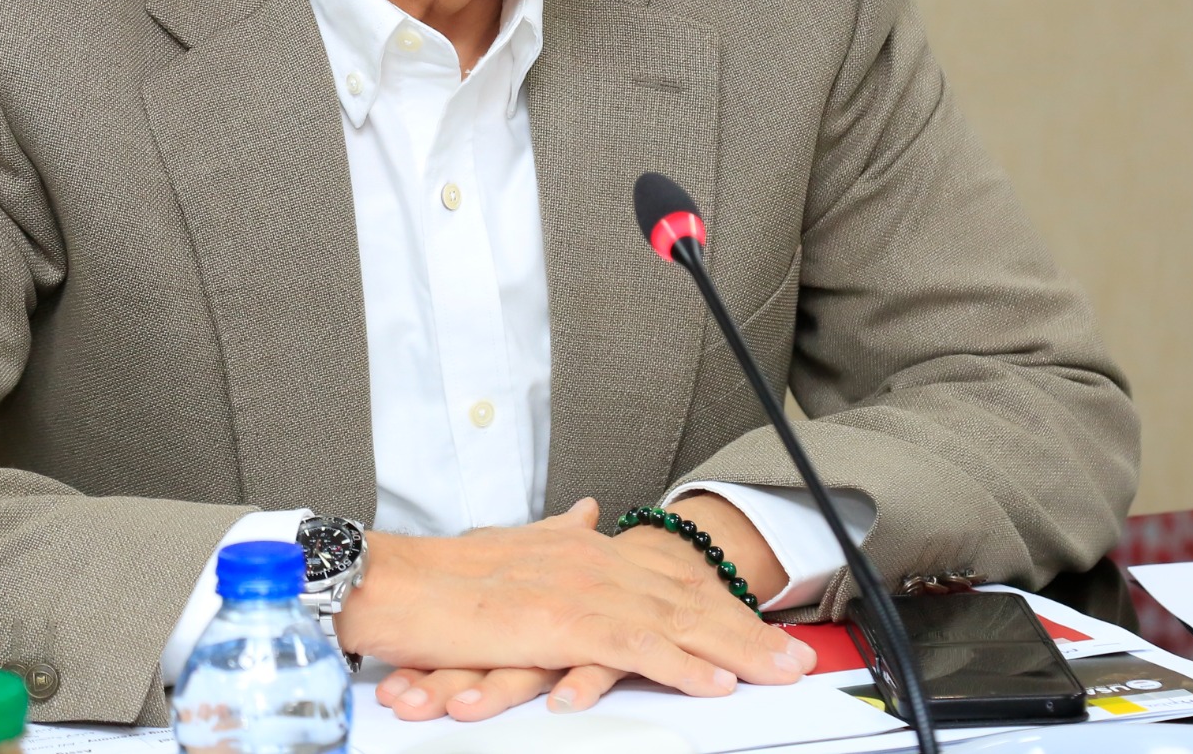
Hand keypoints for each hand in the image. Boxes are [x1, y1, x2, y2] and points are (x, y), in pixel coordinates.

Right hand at [338, 497, 813, 713]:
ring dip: (735, 649)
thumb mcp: (510, 546)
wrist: (394, 581)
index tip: (763, 626)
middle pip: (686, 600)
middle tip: (799, 656)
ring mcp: (581, 592)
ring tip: (781, 670)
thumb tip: (588, 511)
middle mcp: (592, 563)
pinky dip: (683, 665)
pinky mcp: (562, 623)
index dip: (720, 604)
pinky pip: (637, 649)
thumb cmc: (441, 578)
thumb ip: (557, 532)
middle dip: (748, 630)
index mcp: (583, 551)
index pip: (668, 580)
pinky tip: (718, 681)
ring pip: (675, 622)